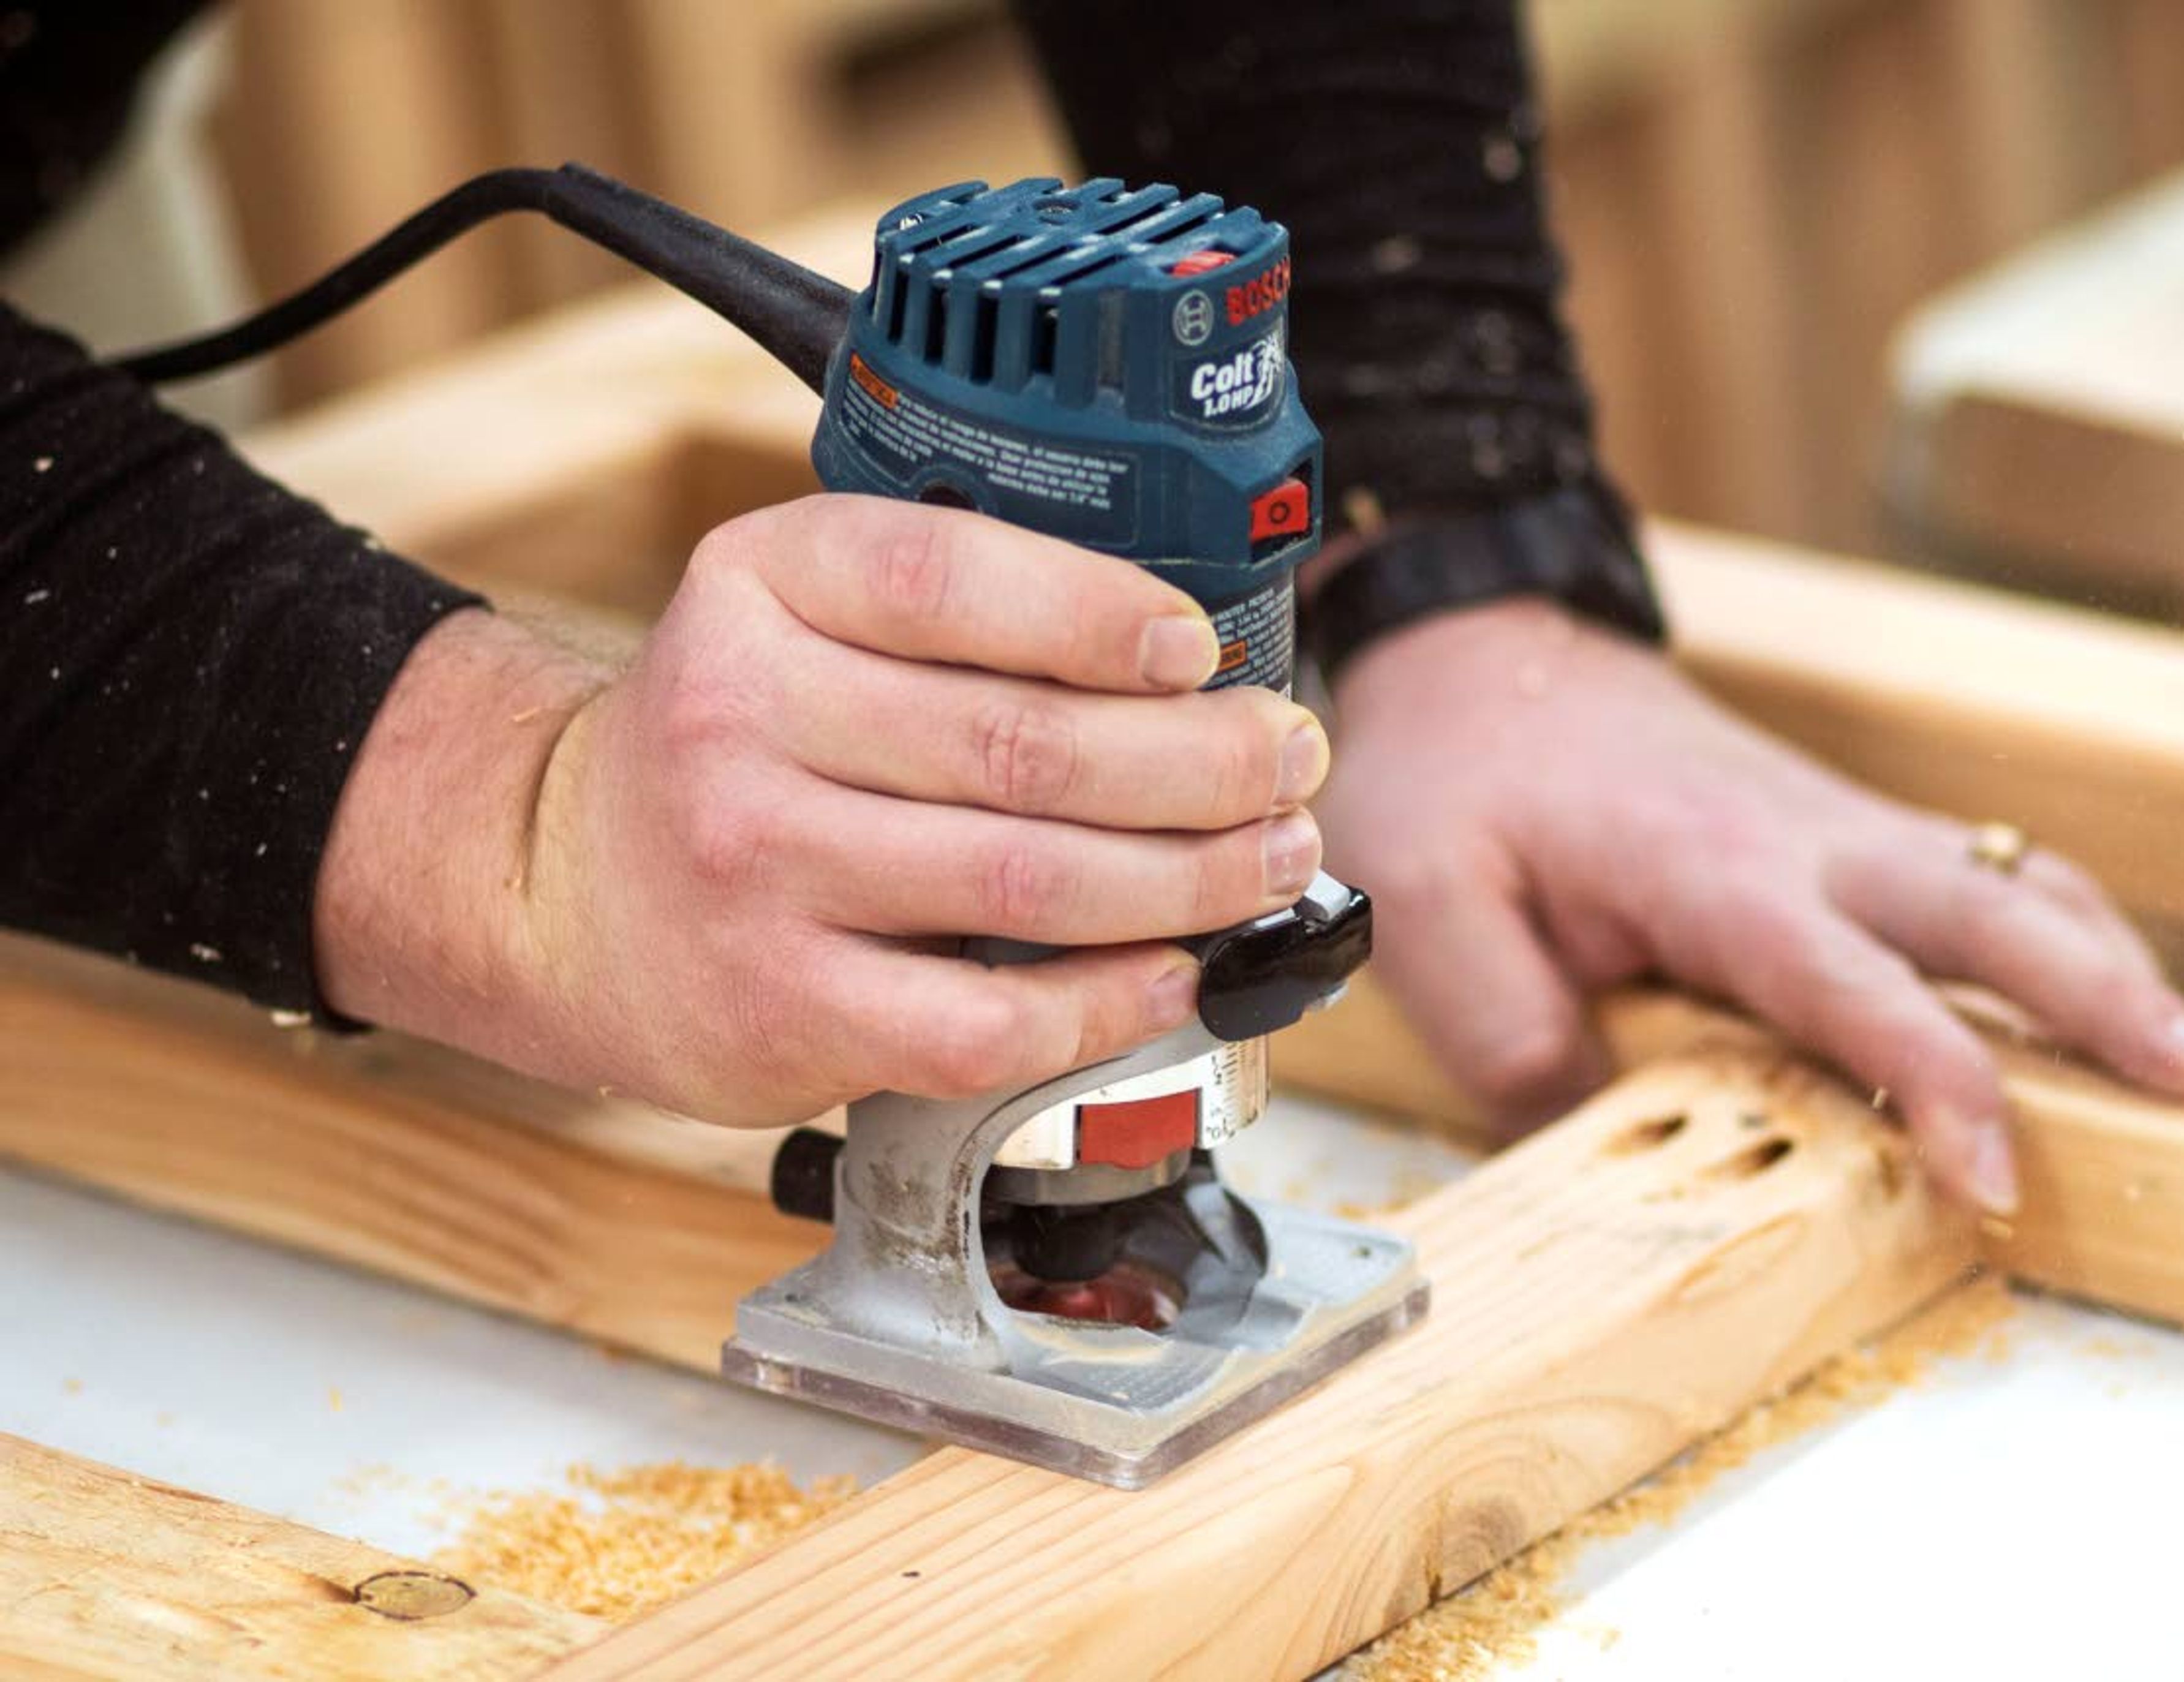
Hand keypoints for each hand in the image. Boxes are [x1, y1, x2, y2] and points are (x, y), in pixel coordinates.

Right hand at [317, 495, 1328, 1123]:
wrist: (557, 897)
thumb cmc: (727, 751)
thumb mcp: (793, 624)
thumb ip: (945, 616)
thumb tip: (1181, 665)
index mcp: (761, 585)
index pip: (956, 580)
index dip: (1103, 614)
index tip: (1202, 648)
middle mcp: (744, 717)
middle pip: (1027, 743)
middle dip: (1203, 762)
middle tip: (1287, 761)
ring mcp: (757, 871)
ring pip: (1032, 882)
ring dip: (1190, 876)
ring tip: (1269, 859)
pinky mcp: (781, 1007)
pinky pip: (988, 1021)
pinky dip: (1109, 1002)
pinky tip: (1172, 972)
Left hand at [1312, 596, 2183, 1210]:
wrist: (1481, 656)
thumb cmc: (1455, 775)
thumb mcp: (1423, 902)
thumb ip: (1502, 1032)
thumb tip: (1589, 1129)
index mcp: (1709, 866)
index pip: (1850, 983)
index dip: (1932, 1079)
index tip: (1997, 1172)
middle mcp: (1802, 840)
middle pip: (1989, 914)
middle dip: (2106, 1000)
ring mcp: (1834, 829)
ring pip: (2007, 887)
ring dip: (2107, 966)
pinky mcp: (1838, 835)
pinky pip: (1972, 881)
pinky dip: (2054, 934)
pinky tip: (2098, 993)